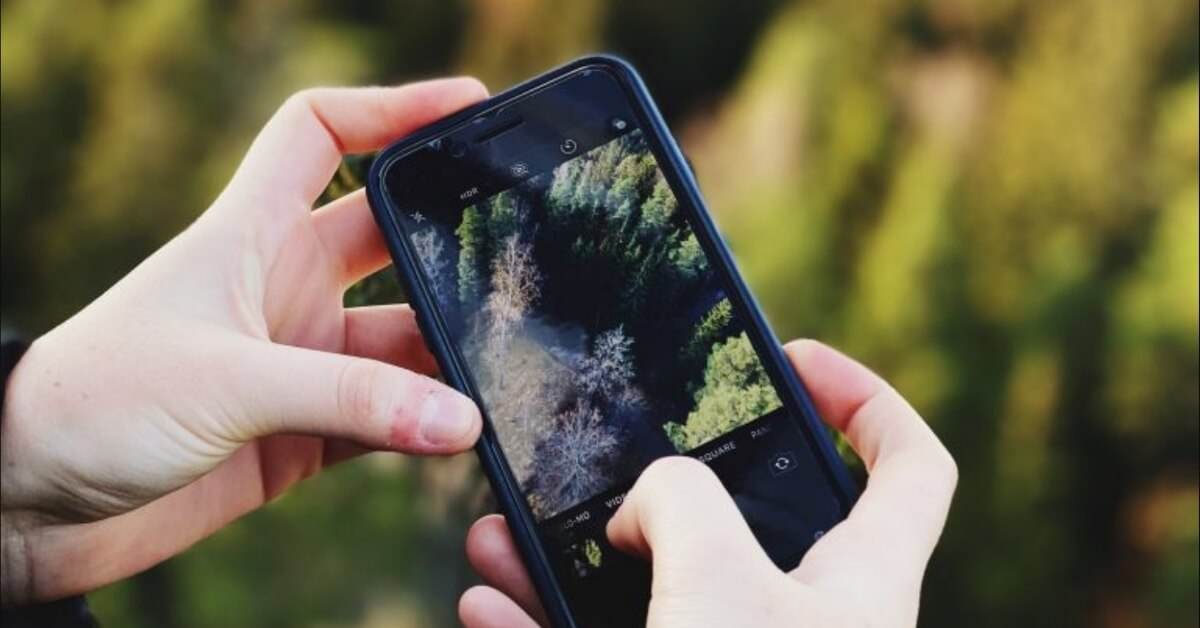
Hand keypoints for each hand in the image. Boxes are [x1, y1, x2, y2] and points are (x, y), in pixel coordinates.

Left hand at [0, 79, 488, 604]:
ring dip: (443, 361)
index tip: (465, 105)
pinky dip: (423, 426)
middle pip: (387, 241)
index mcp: (249, 236)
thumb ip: (350, 401)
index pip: (323, 136)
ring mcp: (295, 362)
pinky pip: (384, 418)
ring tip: (500, 376)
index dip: (391, 108)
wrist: (29, 504)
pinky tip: (461, 437)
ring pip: (397, 344)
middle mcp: (281, 290)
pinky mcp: (300, 432)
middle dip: (449, 244)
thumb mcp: (227, 382)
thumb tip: (460, 418)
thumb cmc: (94, 406)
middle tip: (523, 252)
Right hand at [459, 339, 956, 627]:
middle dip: (661, 482)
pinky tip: (484, 600)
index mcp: (861, 580)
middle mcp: (802, 623)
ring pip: (653, 592)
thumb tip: (647, 505)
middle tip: (605, 451)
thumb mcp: (721, 576)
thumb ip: (685, 500)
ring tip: (502, 526)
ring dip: (571, 559)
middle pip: (743, 521)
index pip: (908, 465)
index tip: (793, 358)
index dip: (864, 397)